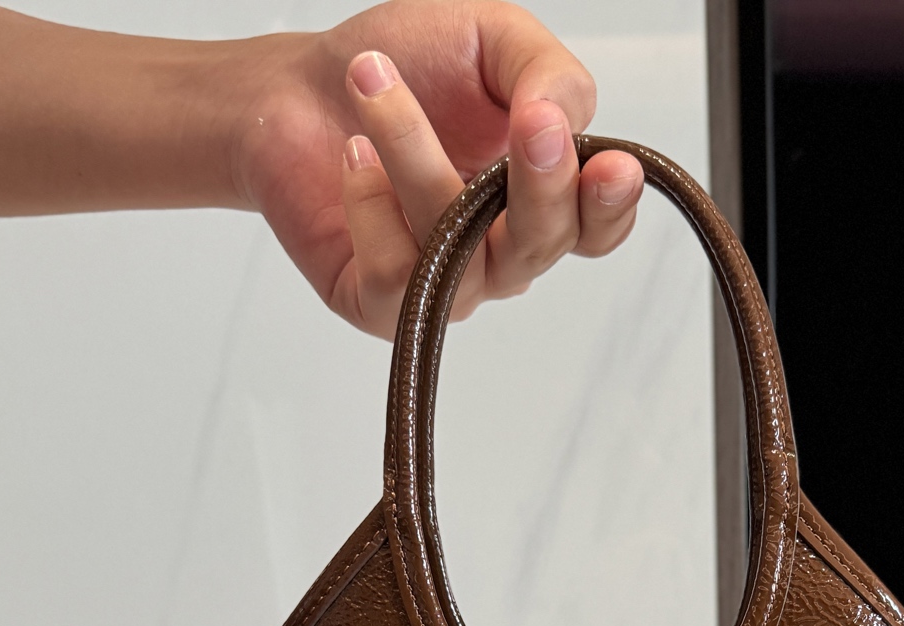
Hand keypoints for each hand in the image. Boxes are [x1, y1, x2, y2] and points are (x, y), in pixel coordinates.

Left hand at [235, 1, 645, 336]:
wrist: (292, 86)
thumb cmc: (401, 67)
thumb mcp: (491, 41)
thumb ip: (548, 74)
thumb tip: (562, 124)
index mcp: (539, 197)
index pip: (596, 228)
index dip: (609, 207)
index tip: (611, 168)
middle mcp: (500, 251)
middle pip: (542, 246)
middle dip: (540, 185)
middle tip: (528, 119)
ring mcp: (446, 285)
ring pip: (463, 254)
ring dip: (419, 159)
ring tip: (373, 83)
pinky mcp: (384, 306)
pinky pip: (400, 276)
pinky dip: (371, 203)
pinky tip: (352, 156)